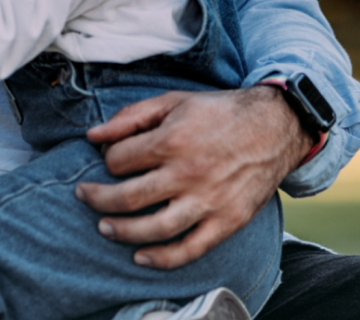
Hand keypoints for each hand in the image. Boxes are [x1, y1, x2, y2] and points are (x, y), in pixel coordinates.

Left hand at [75, 87, 310, 268]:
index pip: (119, 161)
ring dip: (122, 232)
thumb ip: (130, 117)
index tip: (111, 159)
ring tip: (104, 228)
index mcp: (172, 140)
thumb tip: (93, 136)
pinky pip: (190, 249)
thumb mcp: (173, 101)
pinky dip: (162, 259)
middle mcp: (188, 173)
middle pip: (128, 197)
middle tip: (85, 196)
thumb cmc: (219, 112)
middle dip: (98, 199)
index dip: (108, 160)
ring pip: (154, 228)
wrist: (275, 127)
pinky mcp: (227, 221)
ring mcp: (208, 201)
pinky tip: (141, 257)